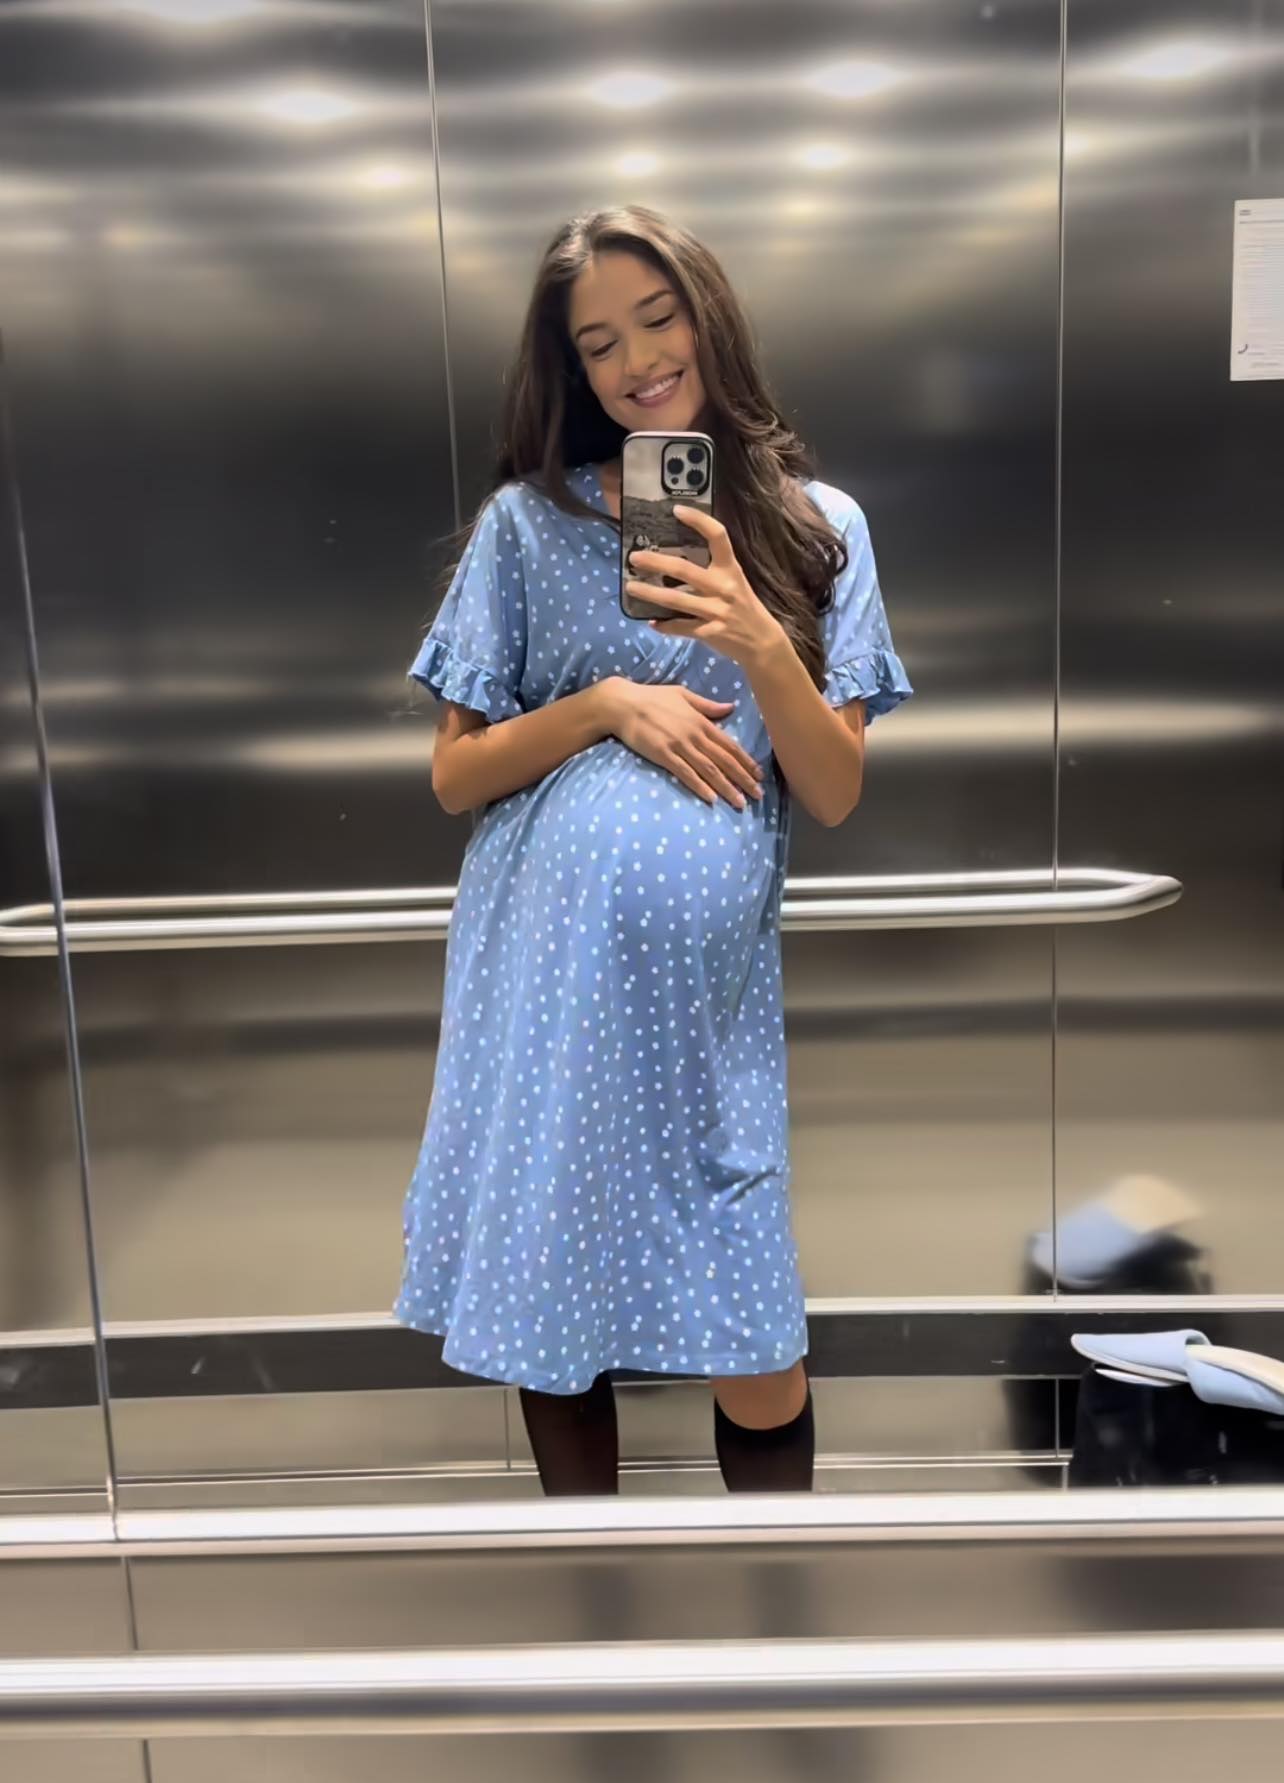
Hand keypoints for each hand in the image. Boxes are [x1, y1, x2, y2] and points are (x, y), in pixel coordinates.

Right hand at [599, 679, 764, 808]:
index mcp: (701, 721)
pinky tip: (712, 798)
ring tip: (740, 803)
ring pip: (709, 770)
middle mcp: (695, 735)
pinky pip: (685, 774)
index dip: (746, 761)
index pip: (730, 745)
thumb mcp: (683, 694)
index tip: (760, 775)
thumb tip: (730, 707)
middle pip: (724, 761)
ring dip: (726, 788)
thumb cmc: (652, 697)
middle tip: (758, 796)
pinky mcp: (663, 755)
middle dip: (743, 779)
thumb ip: (707, 705)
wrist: (623, 703)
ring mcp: (679, 746)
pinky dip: (700, 786)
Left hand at [624, 506, 786, 669]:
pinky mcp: (709, 633)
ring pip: (675, 600)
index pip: (717, 536)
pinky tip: (651, 622)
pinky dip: (664, 625)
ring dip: (650, 593)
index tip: (677, 510)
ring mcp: (716, 611)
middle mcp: (723, 587)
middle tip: (634, 557)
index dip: (698, 521)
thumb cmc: (745, 607)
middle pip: (684, 570)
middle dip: (656, 563)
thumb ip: (712, 572)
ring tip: (631, 587)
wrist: (763, 642)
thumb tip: (675, 563)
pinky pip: (680, 627)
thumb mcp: (735, 583)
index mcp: (731, 569)